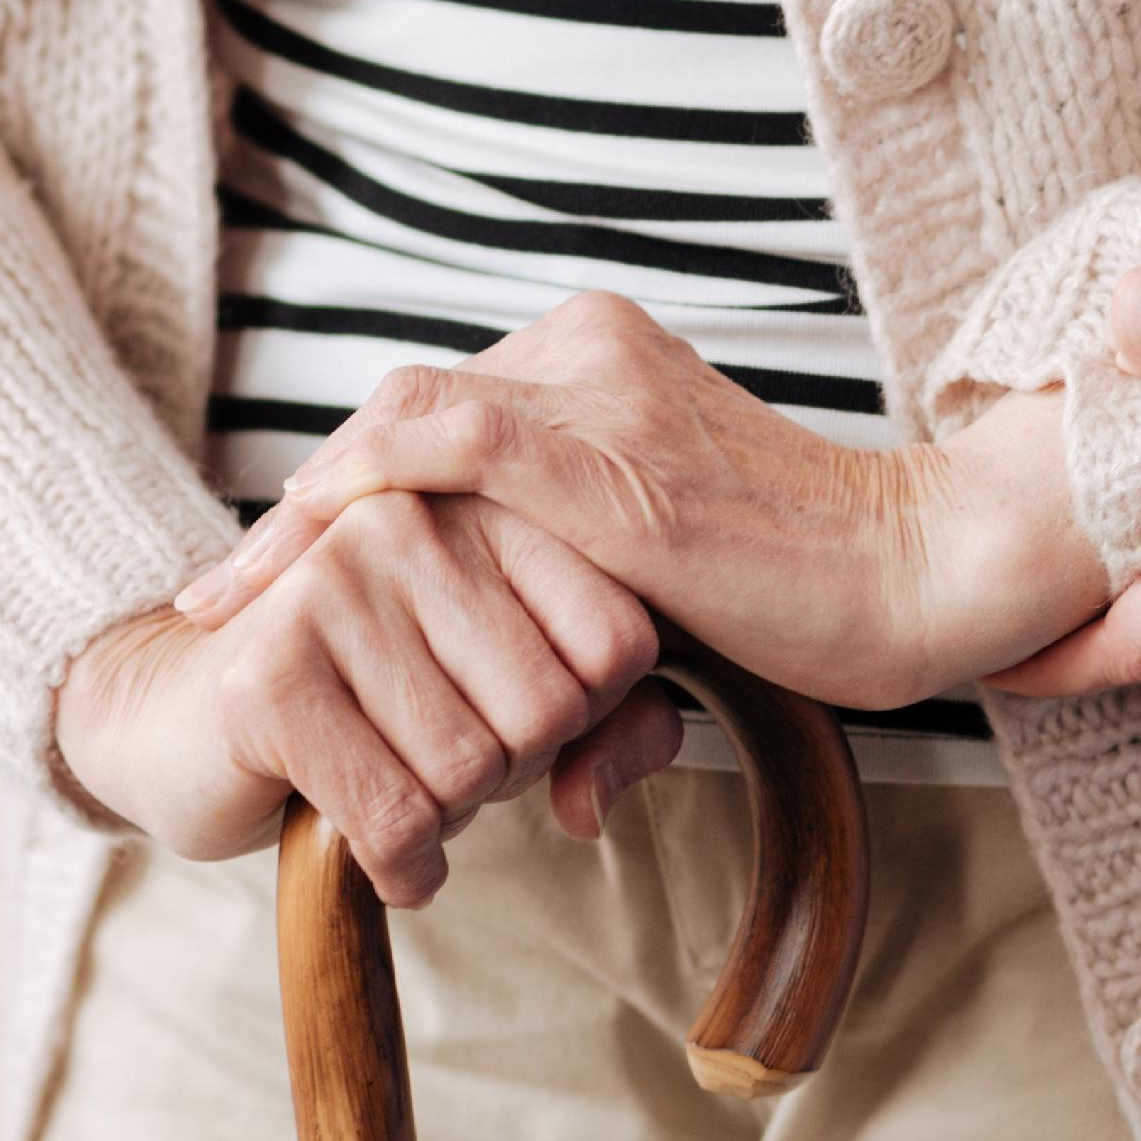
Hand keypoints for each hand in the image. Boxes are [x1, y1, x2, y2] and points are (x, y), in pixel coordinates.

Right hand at [55, 490, 679, 901]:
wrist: (180, 716)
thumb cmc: (371, 703)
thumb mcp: (505, 695)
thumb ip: (610, 727)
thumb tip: (596, 803)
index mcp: (482, 501)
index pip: (618, 641)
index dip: (587, 719)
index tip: (512, 716)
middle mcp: (409, 520)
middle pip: (550, 711)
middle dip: (510, 773)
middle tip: (444, 764)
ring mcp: (330, 585)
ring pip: (471, 769)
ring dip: (449, 820)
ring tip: (400, 785)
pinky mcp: (269, 674)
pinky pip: (393, 816)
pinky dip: (404, 867)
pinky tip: (387, 860)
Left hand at [173, 294, 1109, 712]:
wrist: (922, 573)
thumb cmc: (819, 601)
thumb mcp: (672, 609)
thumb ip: (594, 649)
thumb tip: (568, 789)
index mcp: (599, 360)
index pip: (434, 417)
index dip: (342, 497)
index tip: (269, 578)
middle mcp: (586, 350)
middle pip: (398, 418)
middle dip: (301, 518)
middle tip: (218, 601)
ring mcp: (593, 393)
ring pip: (399, 427)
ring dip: (302, 523)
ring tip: (225, 601)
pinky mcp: (604, 455)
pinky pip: (441, 445)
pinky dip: (355, 495)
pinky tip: (295, 552)